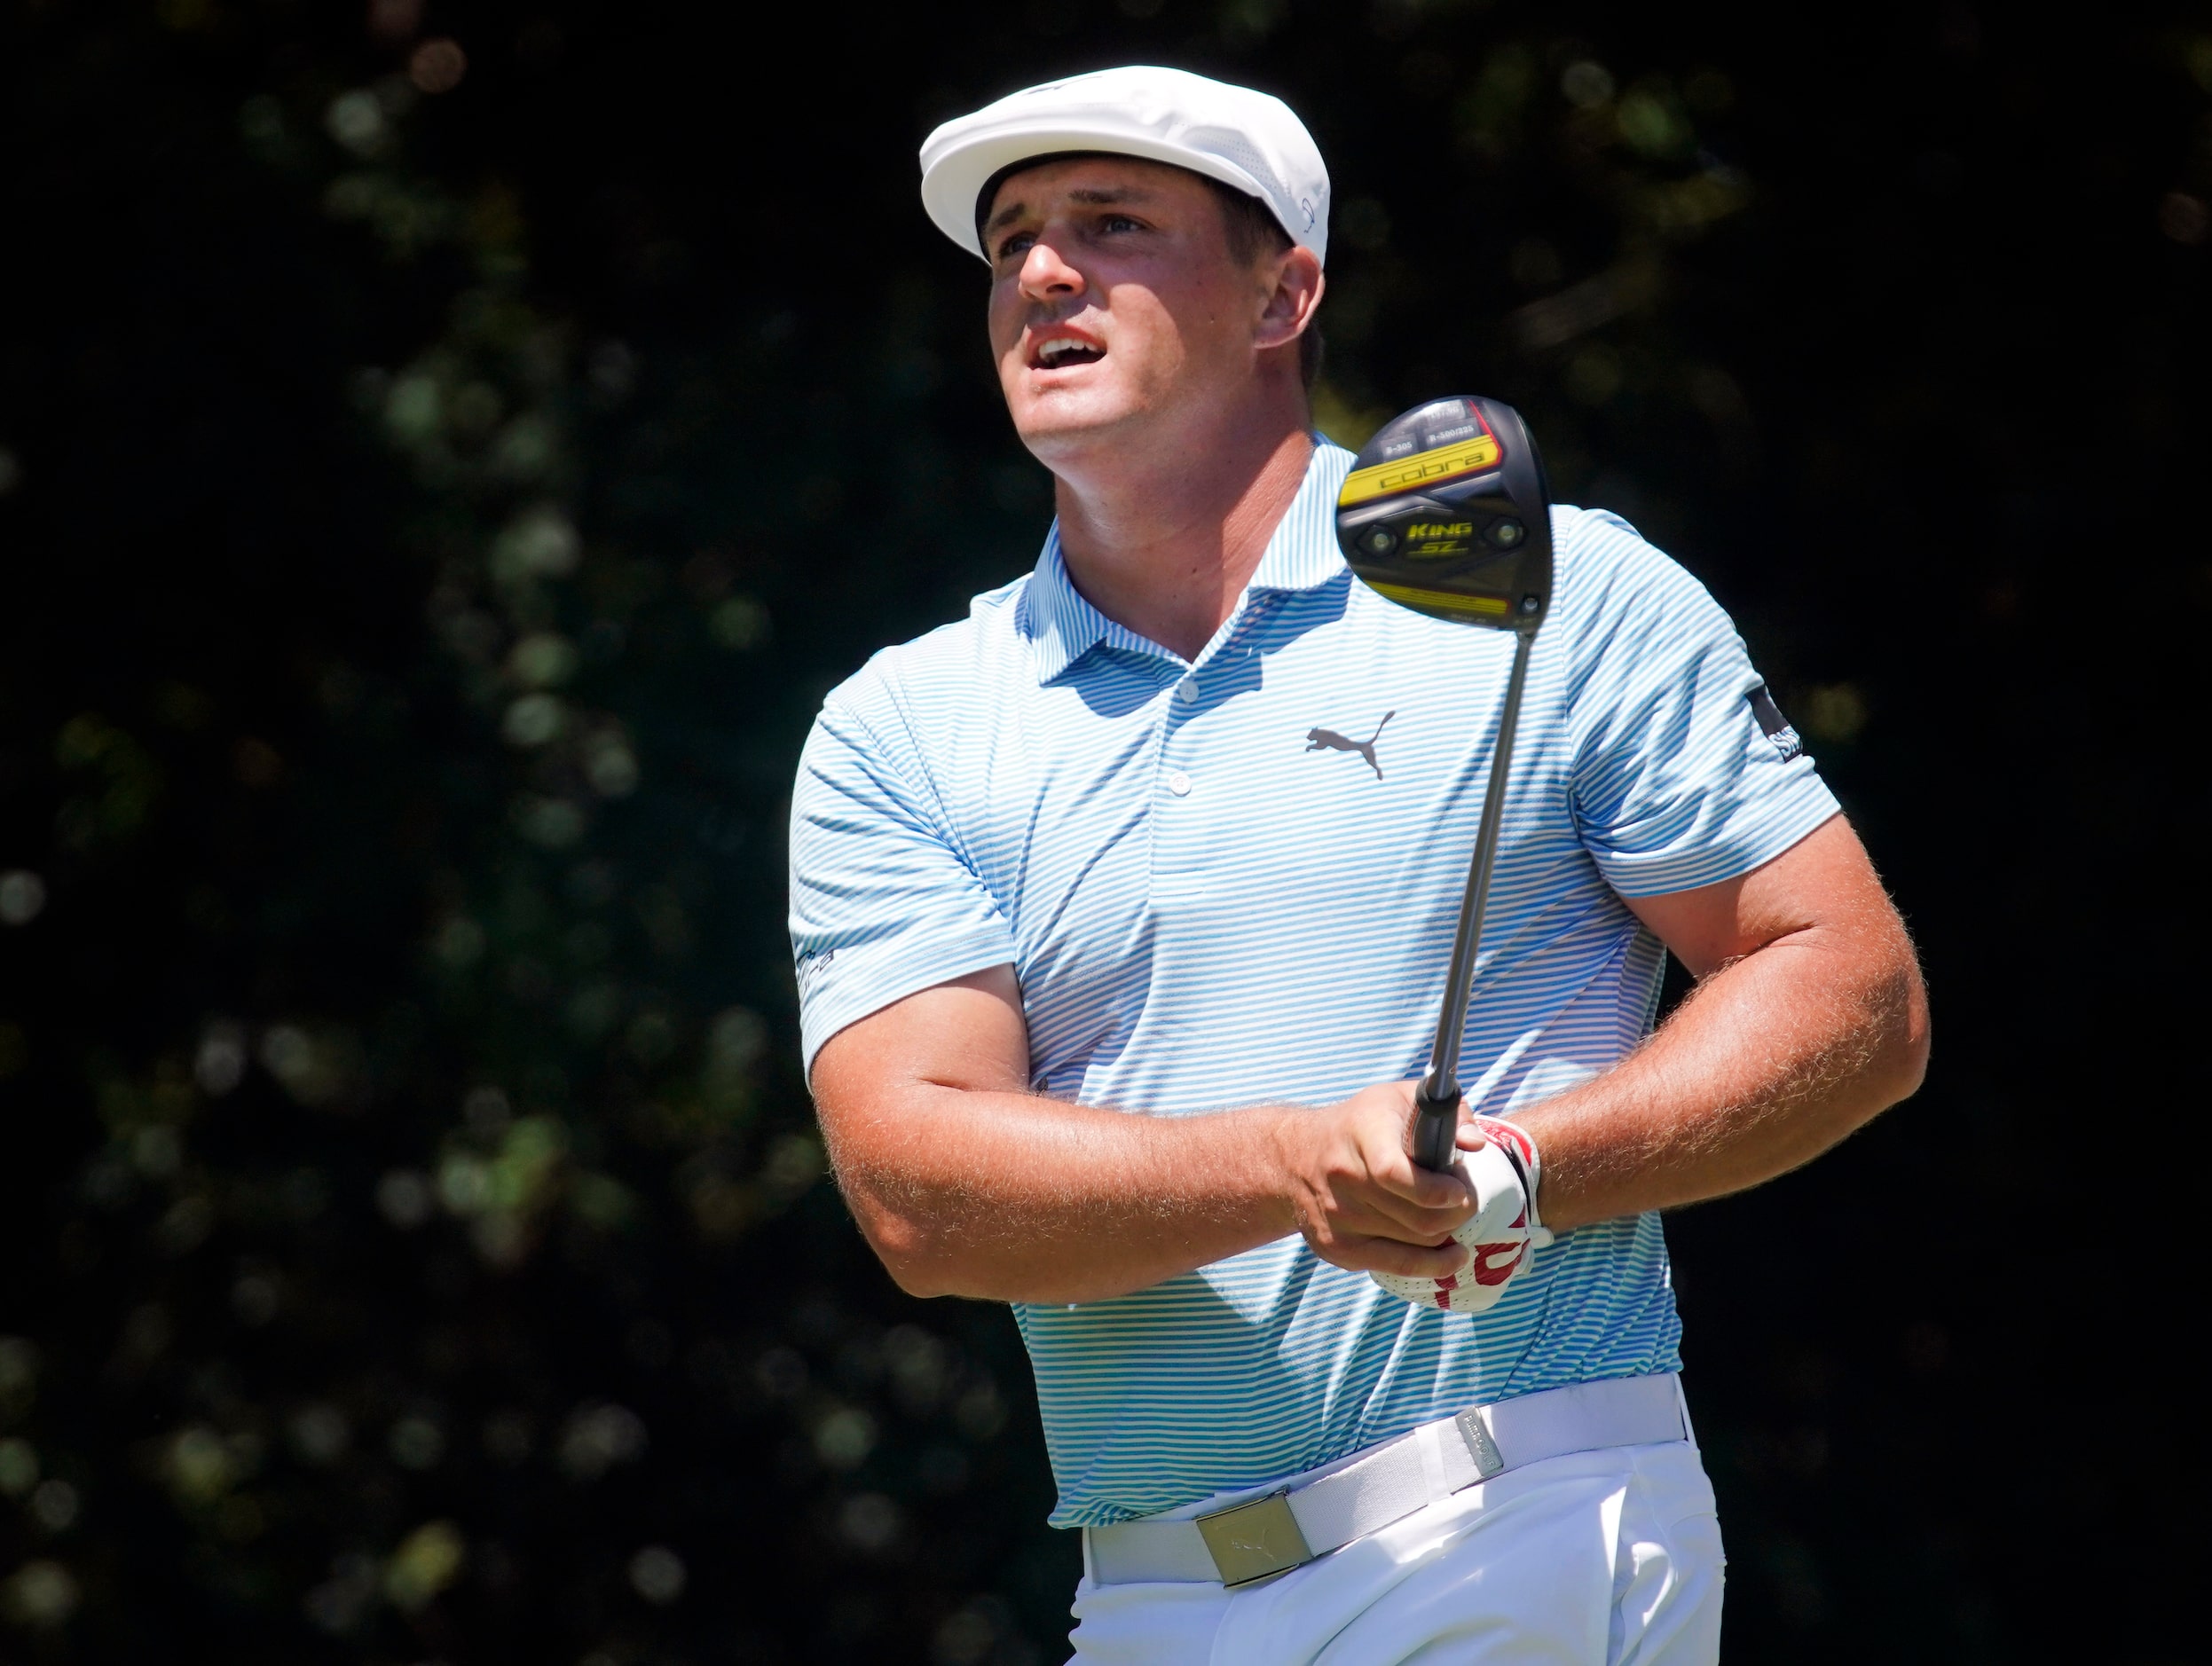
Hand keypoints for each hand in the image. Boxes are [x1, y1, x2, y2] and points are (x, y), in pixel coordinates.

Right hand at [1276, 1080, 1481, 1278]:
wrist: (1293, 1159)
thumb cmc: (1361, 1125)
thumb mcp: (1399, 1098)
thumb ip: (1447, 1112)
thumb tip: (1474, 1144)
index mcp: (1361, 1134)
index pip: (1393, 1173)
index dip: (1435, 1189)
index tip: (1459, 1188)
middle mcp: (1344, 1179)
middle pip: (1418, 1217)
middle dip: (1458, 1211)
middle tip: (1464, 1195)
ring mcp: (1339, 1219)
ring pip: (1417, 1242)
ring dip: (1447, 1231)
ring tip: (1451, 1212)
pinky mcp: (1338, 1249)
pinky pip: (1399, 1266)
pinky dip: (1435, 1264)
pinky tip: (1454, 1254)